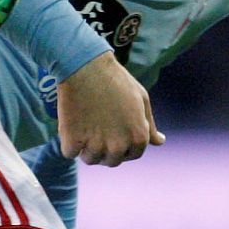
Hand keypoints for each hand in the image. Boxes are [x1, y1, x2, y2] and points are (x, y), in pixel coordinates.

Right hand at [57, 51, 163, 165]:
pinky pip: (70, 152)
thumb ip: (150, 125)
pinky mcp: (73, 141)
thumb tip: (160, 142)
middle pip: (111, 161)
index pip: (132, 155)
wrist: (86, 67)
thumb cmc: (116, 80)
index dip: (123, 144)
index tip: (113, 131)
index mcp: (138, 137)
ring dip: (86, 147)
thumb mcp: (141, 99)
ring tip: (84, 126)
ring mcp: (95, 145)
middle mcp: (118, 146)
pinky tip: (72, 124)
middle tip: (97, 128)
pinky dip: (69, 142)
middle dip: (105, 148)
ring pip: (90, 159)